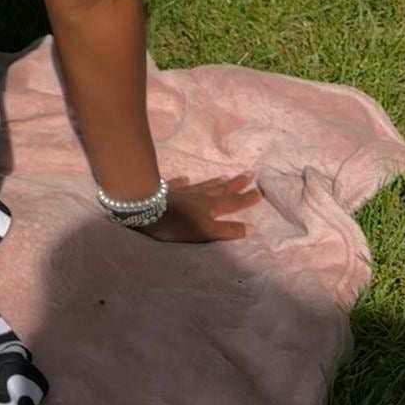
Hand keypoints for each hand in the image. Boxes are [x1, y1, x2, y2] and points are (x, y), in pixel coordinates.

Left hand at [139, 173, 262, 242]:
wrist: (144, 206)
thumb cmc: (176, 223)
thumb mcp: (205, 231)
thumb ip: (226, 230)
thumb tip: (250, 228)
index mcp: (210, 206)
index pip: (232, 202)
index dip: (246, 198)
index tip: (260, 190)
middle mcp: (198, 196)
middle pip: (220, 189)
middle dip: (235, 184)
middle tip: (249, 174)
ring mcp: (181, 192)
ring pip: (202, 185)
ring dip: (214, 182)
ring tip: (224, 176)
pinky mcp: (164, 190)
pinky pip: (177, 185)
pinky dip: (183, 182)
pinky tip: (184, 177)